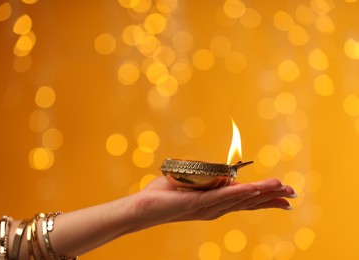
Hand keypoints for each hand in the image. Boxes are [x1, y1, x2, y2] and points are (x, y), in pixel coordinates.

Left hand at [133, 176, 296, 227]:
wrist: (142, 208)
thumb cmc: (162, 195)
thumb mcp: (187, 183)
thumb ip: (202, 178)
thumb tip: (209, 169)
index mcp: (214, 204)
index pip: (244, 202)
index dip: (264, 199)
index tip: (284, 197)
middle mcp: (214, 209)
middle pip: (248, 203)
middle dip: (271, 198)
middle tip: (293, 194)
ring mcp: (207, 208)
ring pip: (240, 199)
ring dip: (261, 193)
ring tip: (281, 187)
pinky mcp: (197, 204)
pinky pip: (222, 197)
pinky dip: (239, 193)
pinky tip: (254, 189)